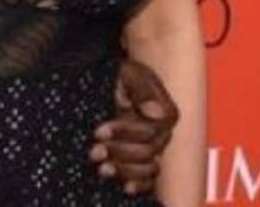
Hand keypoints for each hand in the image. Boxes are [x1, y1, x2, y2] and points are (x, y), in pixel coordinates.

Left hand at [89, 58, 178, 194]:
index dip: (124, 133)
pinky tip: (125, 188)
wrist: (112, 80)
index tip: (98, 131)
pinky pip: (150, 178)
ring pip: (148, 168)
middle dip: (118, 152)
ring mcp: (155, 146)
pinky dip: (140, 184)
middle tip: (94, 151)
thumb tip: (155, 114)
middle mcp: (163, 132)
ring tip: (101, 167)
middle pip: (147, 152)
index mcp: (165, 112)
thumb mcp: (130, 72)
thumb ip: (143, 89)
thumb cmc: (122, 73)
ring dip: (124, 170)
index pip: (149, 132)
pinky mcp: (144, 157)